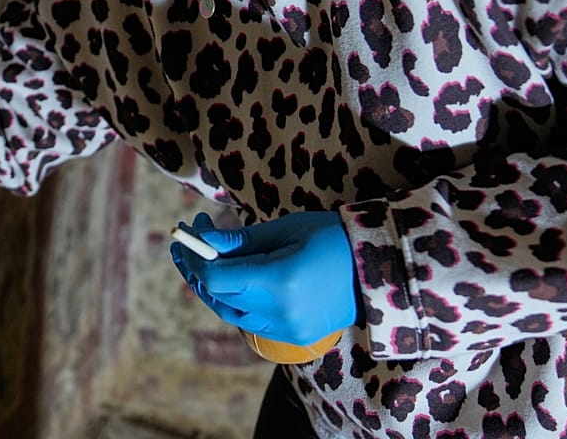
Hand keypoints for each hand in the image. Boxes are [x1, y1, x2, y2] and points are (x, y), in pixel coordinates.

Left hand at [169, 210, 356, 345]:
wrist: (380, 270)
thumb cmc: (333, 238)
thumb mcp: (286, 229)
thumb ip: (241, 240)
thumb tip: (202, 239)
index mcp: (279, 282)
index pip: (216, 278)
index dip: (195, 256)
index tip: (186, 231)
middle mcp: (280, 313)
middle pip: (217, 296)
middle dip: (197, 267)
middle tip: (188, 240)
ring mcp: (287, 330)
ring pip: (229, 312)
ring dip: (212, 286)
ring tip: (206, 256)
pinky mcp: (294, 336)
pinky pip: (249, 321)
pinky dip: (234, 300)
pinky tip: (232, 277)